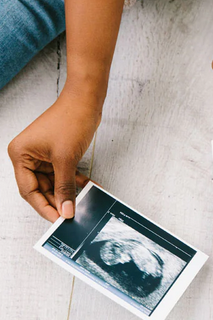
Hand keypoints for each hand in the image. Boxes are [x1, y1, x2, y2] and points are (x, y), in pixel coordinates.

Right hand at [7, 88, 98, 221]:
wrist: (86, 100)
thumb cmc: (71, 120)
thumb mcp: (66, 159)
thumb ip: (65, 187)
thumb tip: (65, 209)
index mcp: (20, 155)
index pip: (28, 190)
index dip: (43, 206)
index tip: (57, 219)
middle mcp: (27, 155)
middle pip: (40, 187)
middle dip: (56, 201)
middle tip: (70, 215)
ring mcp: (42, 153)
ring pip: (53, 182)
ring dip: (67, 192)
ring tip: (80, 204)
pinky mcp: (56, 152)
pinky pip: (63, 172)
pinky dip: (73, 180)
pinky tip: (86, 189)